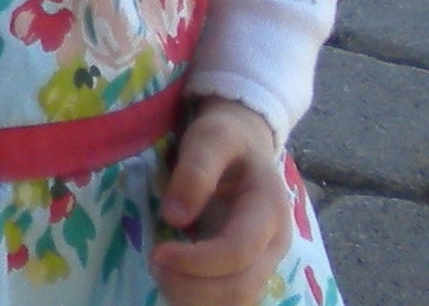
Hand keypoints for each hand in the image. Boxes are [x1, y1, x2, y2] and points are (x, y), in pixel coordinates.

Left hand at [150, 100, 292, 304]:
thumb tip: (174, 217)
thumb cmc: (227, 137)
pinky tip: (177, 282)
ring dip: (194, 298)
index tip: (157, 253)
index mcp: (269, 209)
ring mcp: (266, 262)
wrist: (246, 142)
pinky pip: (231, 300)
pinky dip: (201, 299)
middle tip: (154, 264)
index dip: (197, 262)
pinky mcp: (251, 270)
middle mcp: (274, 244)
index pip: (238, 252)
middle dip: (191, 286)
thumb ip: (196, 171)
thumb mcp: (211, 137)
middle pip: (240, 287)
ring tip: (162, 273)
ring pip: (237, 302)